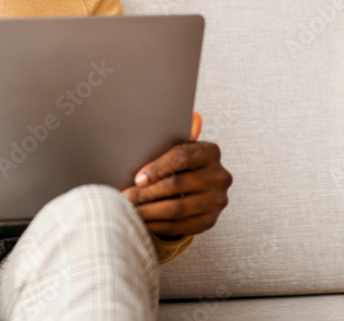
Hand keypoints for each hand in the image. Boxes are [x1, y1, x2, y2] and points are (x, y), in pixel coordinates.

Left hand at [121, 112, 231, 239]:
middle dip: (146, 192)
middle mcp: (219, 177)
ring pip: (177, 209)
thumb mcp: (180, 145)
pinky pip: (180, 226)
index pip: (182, 158)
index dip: (157, 168)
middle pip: (177, 185)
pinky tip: (142, 221)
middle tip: (124, 196)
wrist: (197, 188)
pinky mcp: (210, 221)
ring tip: (129, 209)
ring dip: (148, 211)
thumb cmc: (181, 162)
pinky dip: (158, 225)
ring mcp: (217, 201)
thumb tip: (194, 117)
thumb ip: (181, 132)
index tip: (137, 178)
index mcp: (211, 152)